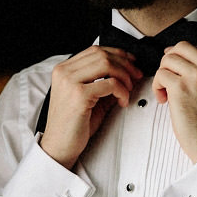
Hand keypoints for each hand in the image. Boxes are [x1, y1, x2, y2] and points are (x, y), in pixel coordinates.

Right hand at [40, 45, 141, 168]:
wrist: (60, 146)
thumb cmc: (75, 124)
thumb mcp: (91, 98)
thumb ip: (106, 82)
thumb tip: (129, 72)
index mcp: (64, 69)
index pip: (95, 50)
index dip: (118, 54)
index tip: (132, 63)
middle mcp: (64, 72)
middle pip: (103, 55)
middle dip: (125, 64)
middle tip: (136, 77)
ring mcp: (69, 82)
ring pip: (107, 65)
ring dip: (125, 76)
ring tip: (128, 91)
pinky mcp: (78, 95)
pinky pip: (110, 84)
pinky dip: (122, 91)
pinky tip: (122, 102)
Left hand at [152, 41, 196, 162]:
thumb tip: (175, 55)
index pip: (196, 49)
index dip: (181, 60)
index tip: (178, 74)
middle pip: (181, 47)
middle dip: (170, 62)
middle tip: (168, 79)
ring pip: (168, 59)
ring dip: (162, 75)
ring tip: (167, 92)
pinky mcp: (180, 87)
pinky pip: (160, 74)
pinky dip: (158, 87)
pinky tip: (164, 100)